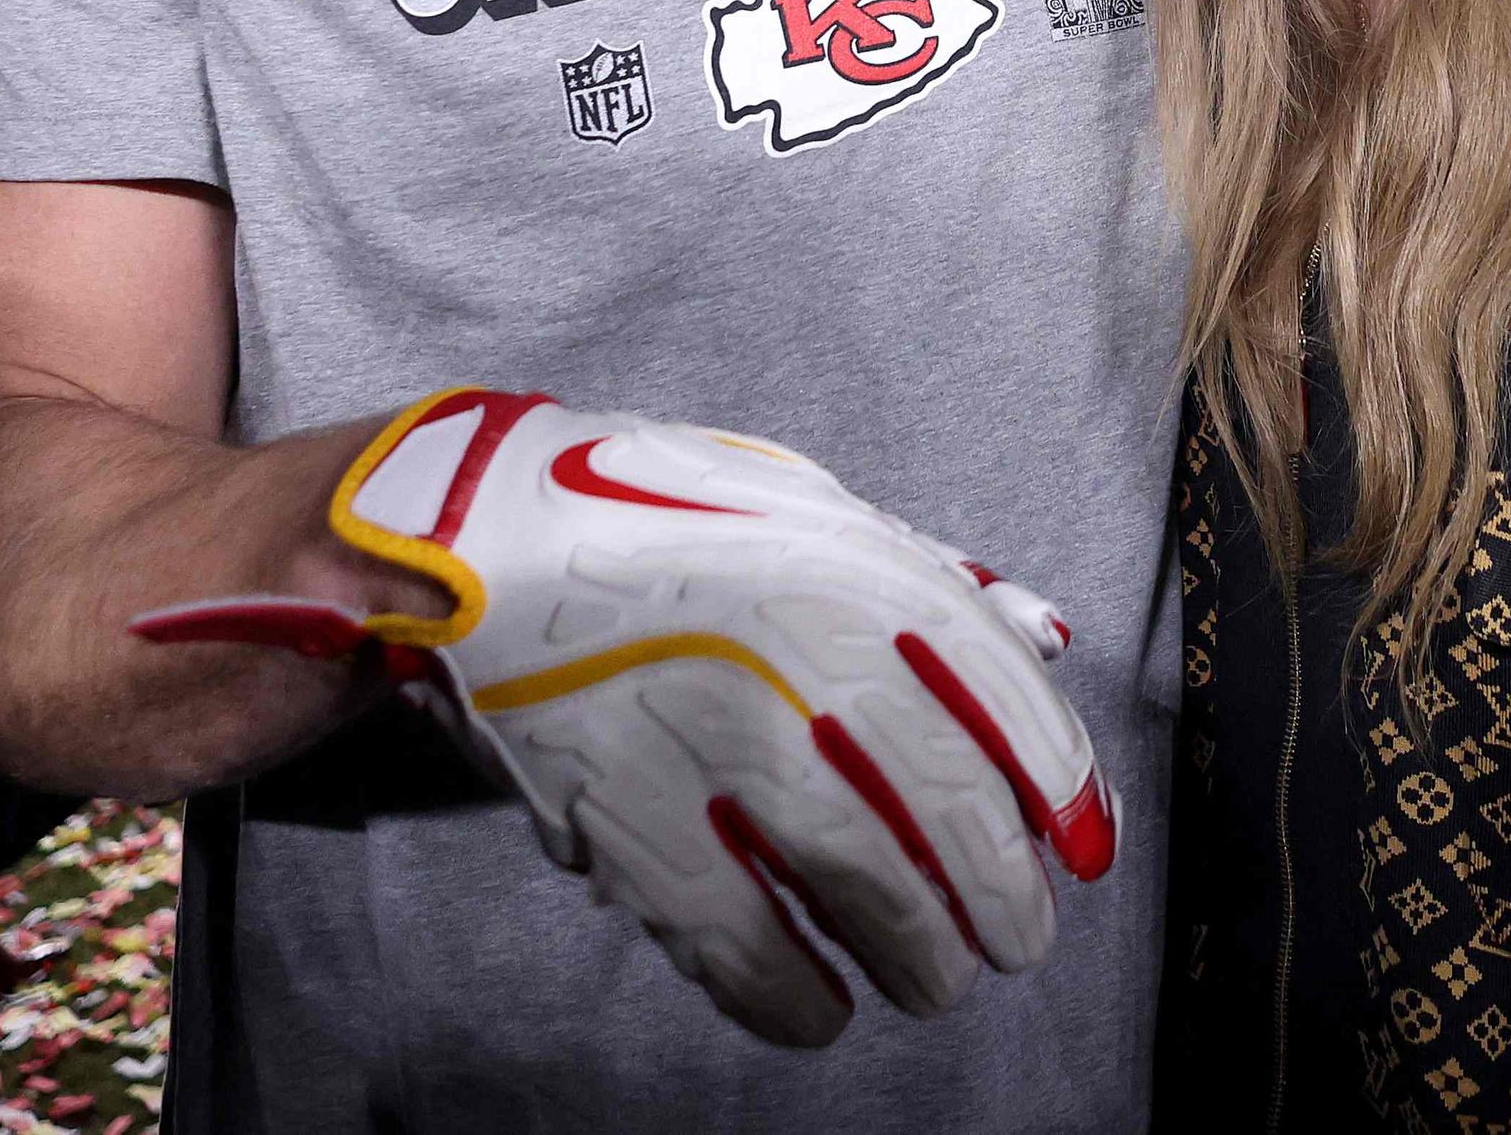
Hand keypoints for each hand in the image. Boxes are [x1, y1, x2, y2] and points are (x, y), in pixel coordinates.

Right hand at [131, 392, 1110, 1048]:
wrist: (425, 538)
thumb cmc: (618, 513)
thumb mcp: (778, 498)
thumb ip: (911, 565)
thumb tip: (1044, 630)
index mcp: (838, 555)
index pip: (990, 688)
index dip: (1052, 784)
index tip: (1086, 850)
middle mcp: (791, 641)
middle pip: (938, 798)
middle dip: (993, 888)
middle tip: (1010, 944)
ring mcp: (708, 731)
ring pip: (860, 876)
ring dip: (913, 949)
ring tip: (931, 984)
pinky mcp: (623, 813)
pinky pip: (737, 934)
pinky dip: (792, 990)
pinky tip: (819, 1011)